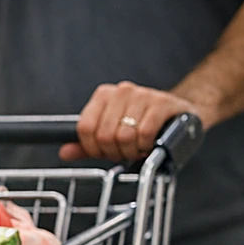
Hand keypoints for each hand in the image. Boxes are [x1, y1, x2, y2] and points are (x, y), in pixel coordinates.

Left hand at [63, 81, 201, 161]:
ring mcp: (142, 95)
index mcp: (103, 95)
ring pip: (123, 136)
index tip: (104, 153)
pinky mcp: (162, 103)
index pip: (84, 128)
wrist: (179, 114)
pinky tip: (149, 144)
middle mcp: (121, 91)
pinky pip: (144, 133)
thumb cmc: (141, 125)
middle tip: (125, 152)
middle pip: (103, 135)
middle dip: (114, 152)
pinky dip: (145, 145)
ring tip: (138, 148)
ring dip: (131, 151)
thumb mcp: (110, 135)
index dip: (92, 148)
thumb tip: (64, 152)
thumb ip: (86, 145)